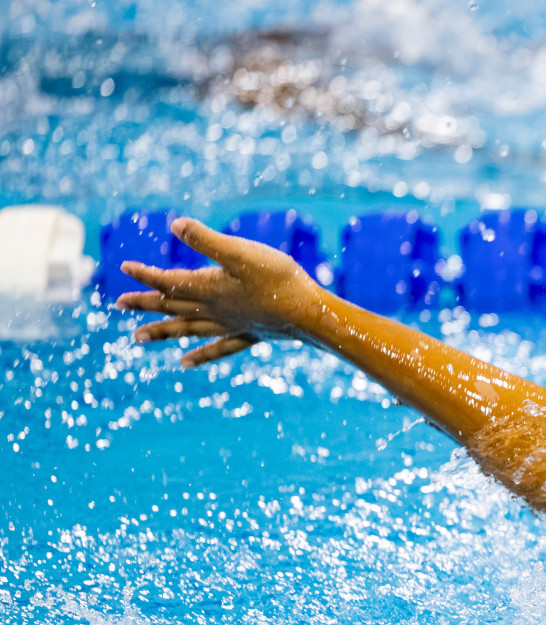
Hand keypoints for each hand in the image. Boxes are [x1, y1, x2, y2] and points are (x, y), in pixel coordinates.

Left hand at [115, 218, 325, 367]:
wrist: (310, 314)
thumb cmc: (279, 280)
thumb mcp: (241, 253)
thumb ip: (206, 240)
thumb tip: (174, 224)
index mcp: (209, 289)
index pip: (169, 281)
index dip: (145, 275)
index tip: (123, 268)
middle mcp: (214, 310)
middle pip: (172, 307)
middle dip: (145, 304)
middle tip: (118, 305)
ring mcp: (230, 325)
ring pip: (187, 329)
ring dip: (162, 332)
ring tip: (137, 338)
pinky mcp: (249, 334)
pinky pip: (217, 348)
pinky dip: (199, 355)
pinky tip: (186, 362)